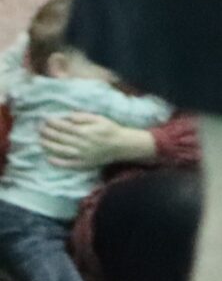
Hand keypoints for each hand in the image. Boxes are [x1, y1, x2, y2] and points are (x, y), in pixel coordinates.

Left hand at [37, 112, 152, 170]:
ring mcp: (82, 155)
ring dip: (48, 146)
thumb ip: (83, 117)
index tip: (45, 120)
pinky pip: (68, 164)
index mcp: (85, 131)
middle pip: (60, 138)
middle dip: (48, 132)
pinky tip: (49, 158)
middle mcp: (82, 144)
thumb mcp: (99, 119)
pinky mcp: (83, 164)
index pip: (64, 127)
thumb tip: (67, 116)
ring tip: (41, 141)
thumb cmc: (110, 130)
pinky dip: (57, 162)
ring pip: (61, 150)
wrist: (122, 145)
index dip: (53, 123)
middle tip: (39, 129)